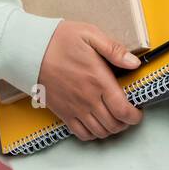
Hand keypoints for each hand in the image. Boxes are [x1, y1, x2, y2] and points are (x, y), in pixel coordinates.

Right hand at [37, 20, 144, 141]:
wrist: (30, 51)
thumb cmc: (60, 40)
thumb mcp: (90, 35)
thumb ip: (114, 50)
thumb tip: (135, 63)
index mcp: (98, 80)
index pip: (122, 110)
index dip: (134, 116)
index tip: (138, 112)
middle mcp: (87, 99)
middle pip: (113, 124)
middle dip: (126, 123)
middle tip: (129, 114)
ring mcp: (74, 108)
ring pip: (99, 132)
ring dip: (111, 129)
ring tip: (115, 119)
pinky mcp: (63, 112)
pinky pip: (81, 134)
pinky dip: (93, 134)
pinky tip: (96, 124)